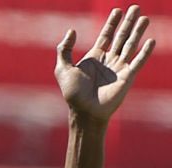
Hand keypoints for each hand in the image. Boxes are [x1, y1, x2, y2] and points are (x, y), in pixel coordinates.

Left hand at [57, 6, 155, 122]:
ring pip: (131, 45)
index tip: (117, 10)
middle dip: (128, 22)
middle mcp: (109, 60)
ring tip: (144, 18)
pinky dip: (145, 52)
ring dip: (138, 31)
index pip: (106, 35)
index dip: (111, 23)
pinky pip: (138, 61)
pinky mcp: (128, 77)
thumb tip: (71, 30)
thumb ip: (64, 49)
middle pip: (121, 36)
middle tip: (135, 7)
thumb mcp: (63, 69)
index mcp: (95, 57)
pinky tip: (151, 41)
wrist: (84, 111)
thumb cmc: (73, 93)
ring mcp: (119, 68)